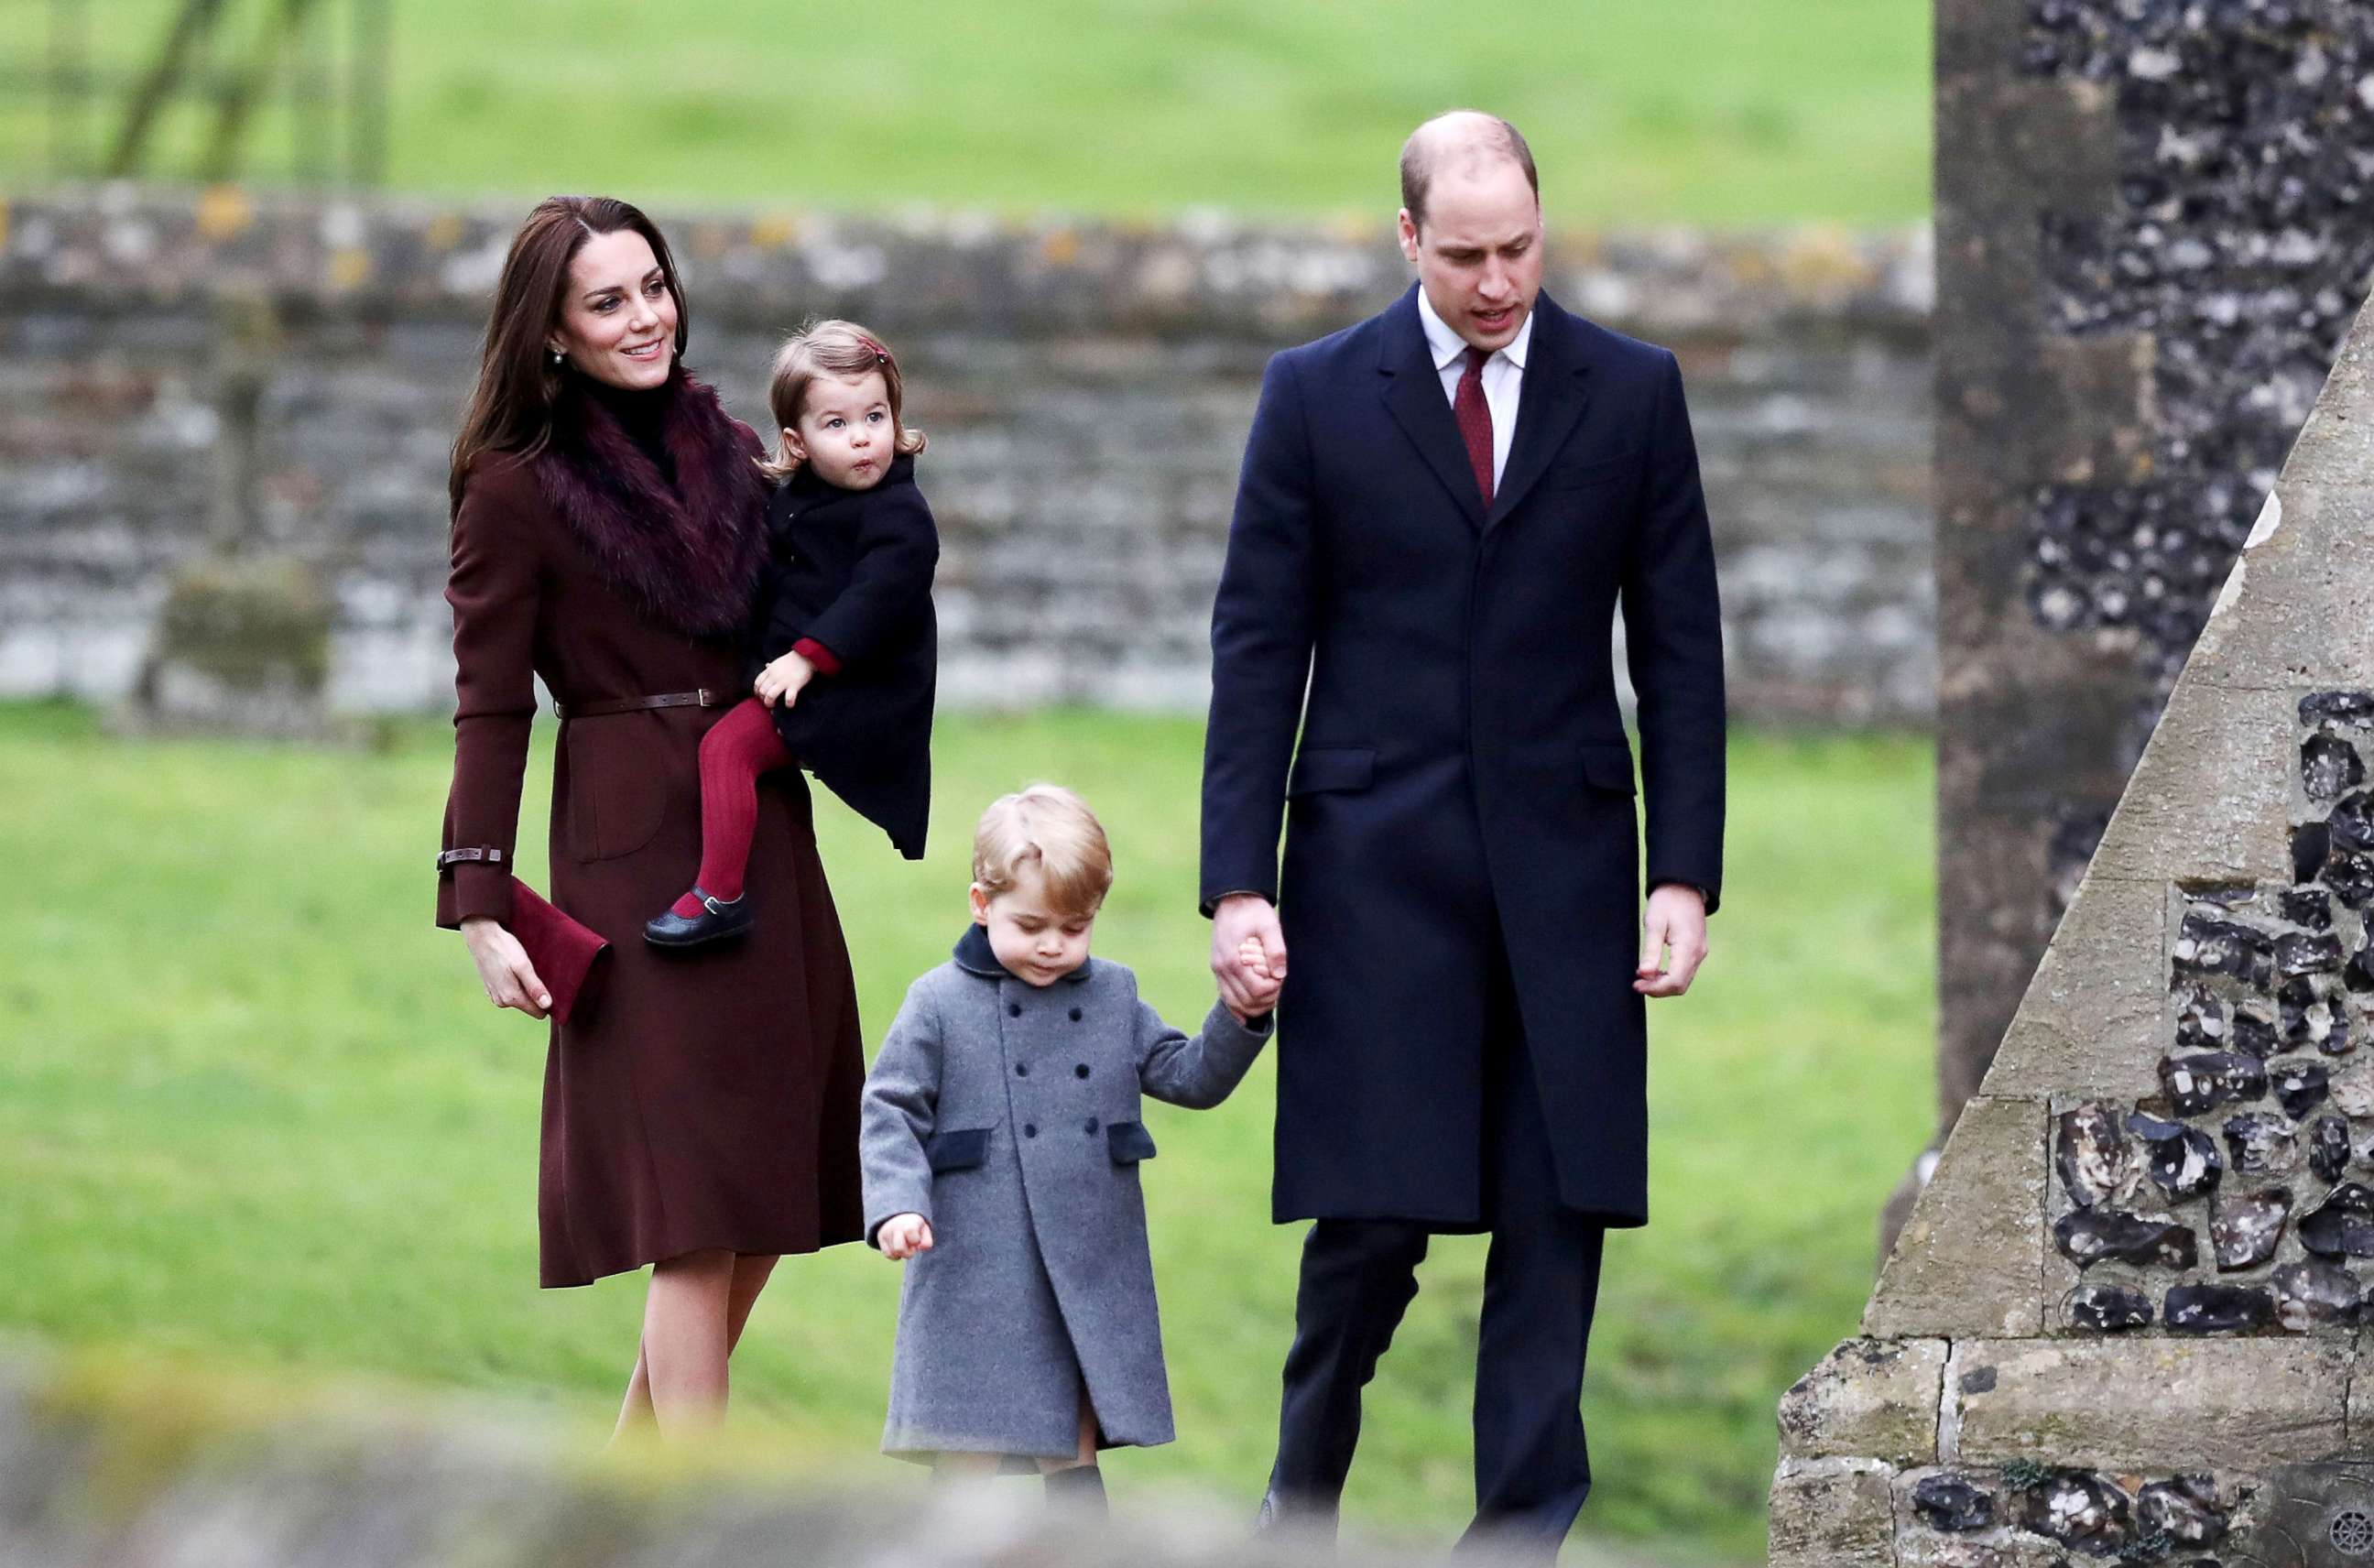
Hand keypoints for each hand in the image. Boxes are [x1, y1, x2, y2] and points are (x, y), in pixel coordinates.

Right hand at [462, 915, 551, 1018]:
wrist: (481, 936)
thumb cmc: (504, 949)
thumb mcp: (523, 966)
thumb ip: (534, 987)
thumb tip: (547, 1006)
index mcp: (511, 998)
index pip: (539, 1013)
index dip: (548, 1002)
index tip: (551, 986)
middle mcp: (501, 1001)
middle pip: (529, 1005)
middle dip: (536, 993)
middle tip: (537, 973)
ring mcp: (495, 995)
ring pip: (520, 998)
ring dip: (526, 987)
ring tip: (525, 969)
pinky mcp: (492, 988)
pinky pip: (511, 991)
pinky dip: (516, 982)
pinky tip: (514, 968)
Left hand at [753, 650, 816, 709]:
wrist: (805, 656)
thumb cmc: (792, 660)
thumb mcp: (778, 661)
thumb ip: (771, 666)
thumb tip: (766, 665)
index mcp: (770, 670)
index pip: (757, 683)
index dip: (757, 691)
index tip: (760, 696)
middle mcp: (774, 676)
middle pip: (762, 691)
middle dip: (763, 699)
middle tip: (768, 702)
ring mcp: (784, 681)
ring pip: (770, 695)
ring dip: (770, 703)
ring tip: (773, 706)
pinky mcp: (794, 685)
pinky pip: (789, 698)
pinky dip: (789, 704)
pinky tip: (789, 705)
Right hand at [878, 1213, 933, 1259]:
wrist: (899, 1215)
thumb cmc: (915, 1226)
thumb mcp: (924, 1230)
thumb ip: (927, 1241)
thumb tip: (921, 1248)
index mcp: (909, 1222)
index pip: (909, 1231)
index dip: (915, 1240)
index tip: (917, 1240)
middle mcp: (895, 1226)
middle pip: (899, 1249)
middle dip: (909, 1253)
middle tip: (912, 1248)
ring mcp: (886, 1232)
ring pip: (893, 1254)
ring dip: (902, 1255)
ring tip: (906, 1246)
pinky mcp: (880, 1238)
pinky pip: (888, 1255)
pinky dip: (896, 1256)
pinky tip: (900, 1249)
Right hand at [1211, 894, 1285, 1018]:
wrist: (1232, 899)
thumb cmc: (1252, 911)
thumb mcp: (1269, 925)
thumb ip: (1276, 950)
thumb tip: (1280, 975)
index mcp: (1234, 959)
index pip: (1257, 991)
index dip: (1274, 990)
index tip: (1282, 979)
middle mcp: (1222, 969)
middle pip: (1246, 1002)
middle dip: (1267, 1000)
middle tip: (1280, 989)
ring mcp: (1218, 970)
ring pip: (1234, 1003)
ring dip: (1254, 1006)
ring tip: (1270, 996)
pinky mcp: (1218, 969)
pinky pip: (1226, 996)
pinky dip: (1239, 1006)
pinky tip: (1252, 1007)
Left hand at [1635, 884, 1708, 997]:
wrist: (1683, 886)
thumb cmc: (1667, 901)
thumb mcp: (1654, 924)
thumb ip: (1651, 951)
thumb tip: (1645, 975)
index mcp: (1688, 947)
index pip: (1674, 981)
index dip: (1655, 988)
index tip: (1636, 984)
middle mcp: (1698, 953)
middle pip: (1680, 985)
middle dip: (1658, 989)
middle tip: (1637, 983)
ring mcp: (1700, 953)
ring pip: (1683, 981)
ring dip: (1663, 984)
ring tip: (1643, 978)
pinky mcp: (1697, 950)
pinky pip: (1685, 972)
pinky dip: (1670, 977)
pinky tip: (1655, 972)